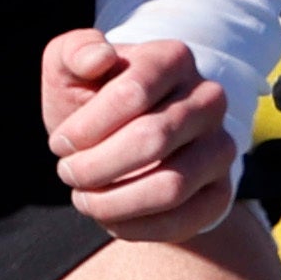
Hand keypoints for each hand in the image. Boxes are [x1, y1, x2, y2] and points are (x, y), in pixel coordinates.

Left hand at [40, 29, 233, 241]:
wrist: (119, 141)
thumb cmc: (90, 99)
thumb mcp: (68, 67)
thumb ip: (75, 52)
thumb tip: (100, 58)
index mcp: (173, 58)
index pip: (132, 93)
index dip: (86, 128)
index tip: (59, 144)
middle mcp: (208, 99)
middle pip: (152, 139)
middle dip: (96, 166)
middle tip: (67, 173)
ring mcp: (221, 146)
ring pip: (171, 186)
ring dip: (113, 201)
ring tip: (84, 198)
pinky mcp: (220, 192)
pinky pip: (184, 220)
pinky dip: (136, 227)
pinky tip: (109, 218)